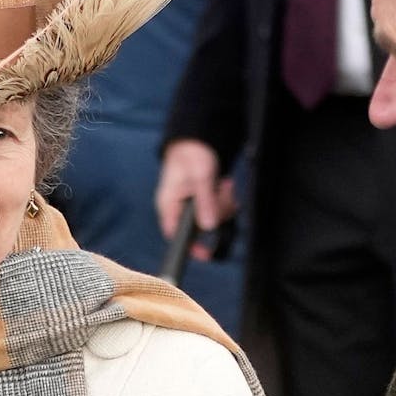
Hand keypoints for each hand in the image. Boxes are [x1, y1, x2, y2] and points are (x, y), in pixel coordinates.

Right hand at [157, 139, 234, 259]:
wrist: (196, 142)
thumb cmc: (191, 155)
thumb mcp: (200, 177)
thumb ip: (204, 201)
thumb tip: (209, 227)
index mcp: (169, 206)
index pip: (175, 236)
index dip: (191, 247)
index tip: (206, 253)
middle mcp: (179, 210)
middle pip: (202, 228)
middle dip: (218, 211)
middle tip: (221, 191)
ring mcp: (193, 207)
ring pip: (214, 219)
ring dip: (224, 203)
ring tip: (222, 184)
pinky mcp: (204, 203)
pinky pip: (219, 211)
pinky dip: (225, 200)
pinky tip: (223, 186)